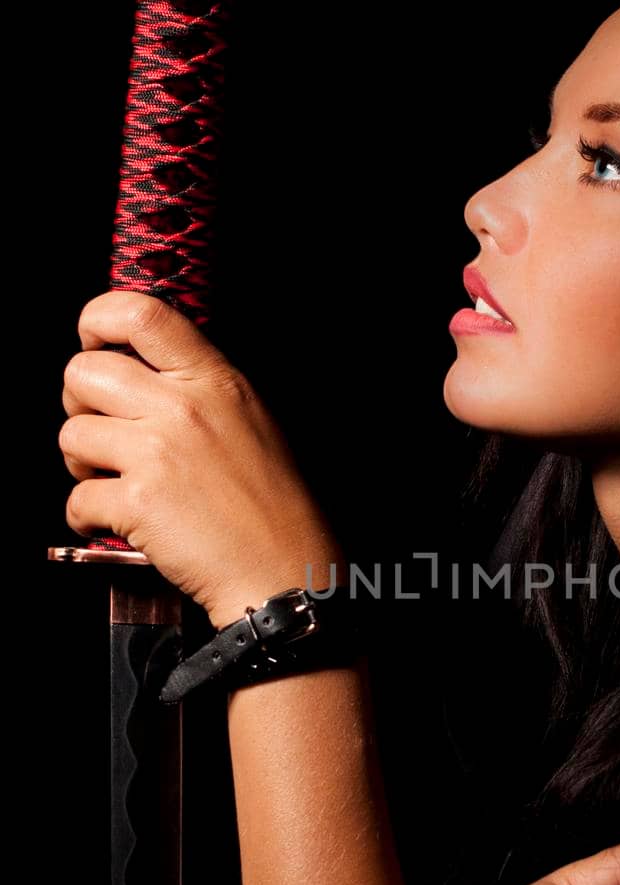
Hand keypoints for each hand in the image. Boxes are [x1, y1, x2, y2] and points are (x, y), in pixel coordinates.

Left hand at [59, 292, 343, 625]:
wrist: (283, 570)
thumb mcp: (252, 420)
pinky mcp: (139, 502)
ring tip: (110, 479)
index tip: (94, 345)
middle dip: (77, 402)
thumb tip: (138, 372)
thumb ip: (201, 387)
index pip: (140, 314)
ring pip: (70, 434)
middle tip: (101, 429)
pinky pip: (76, 497)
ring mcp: (159, 453)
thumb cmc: (273, 504)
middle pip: (83, 372)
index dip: (97, 320)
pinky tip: (117, 521)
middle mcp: (185, 408)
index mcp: (215, 381)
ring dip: (80, 461)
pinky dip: (86, 515)